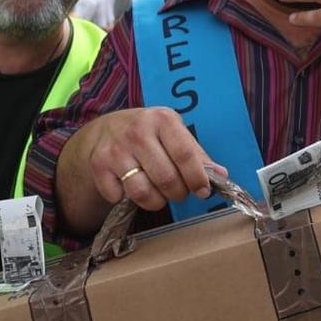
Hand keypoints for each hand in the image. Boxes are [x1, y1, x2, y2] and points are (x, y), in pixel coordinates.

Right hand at [76, 106, 220, 212]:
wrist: (106, 128)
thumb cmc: (149, 133)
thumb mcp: (174, 133)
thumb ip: (197, 155)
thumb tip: (221, 176)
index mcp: (163, 119)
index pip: (185, 154)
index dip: (197, 178)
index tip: (203, 191)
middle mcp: (138, 131)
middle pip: (166, 178)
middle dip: (177, 193)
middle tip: (177, 192)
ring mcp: (116, 148)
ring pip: (143, 192)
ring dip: (155, 201)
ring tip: (157, 192)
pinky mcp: (99, 165)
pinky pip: (119, 197)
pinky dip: (126, 199)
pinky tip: (129, 186)